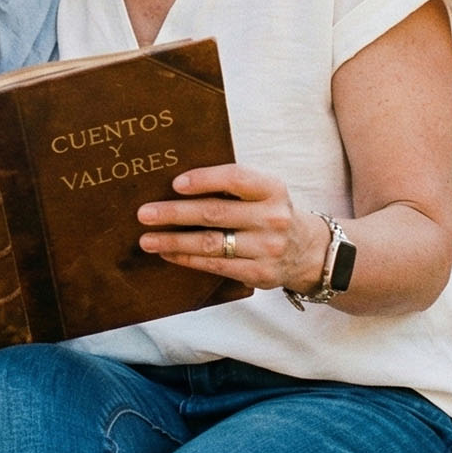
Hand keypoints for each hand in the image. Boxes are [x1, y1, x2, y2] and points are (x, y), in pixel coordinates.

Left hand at [137, 163, 328, 295]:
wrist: (307, 250)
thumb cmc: (270, 212)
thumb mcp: (264, 191)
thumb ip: (231, 185)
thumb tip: (176, 185)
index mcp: (272, 189)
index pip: (235, 178)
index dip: (204, 179)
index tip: (175, 184)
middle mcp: (272, 218)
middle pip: (215, 213)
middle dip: (174, 214)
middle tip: (144, 214)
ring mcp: (267, 248)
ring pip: (211, 244)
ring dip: (174, 241)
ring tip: (147, 239)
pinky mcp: (259, 273)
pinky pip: (216, 265)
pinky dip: (187, 259)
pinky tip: (168, 254)